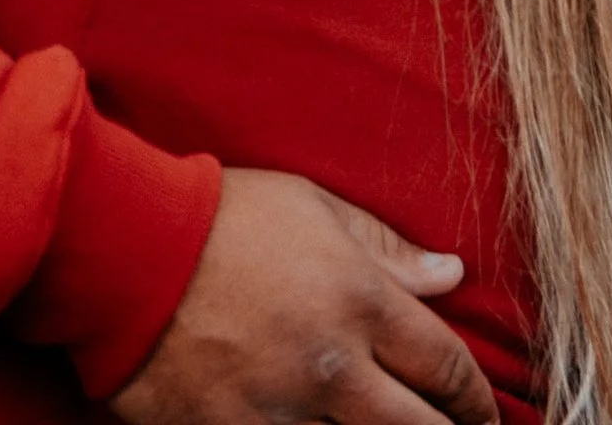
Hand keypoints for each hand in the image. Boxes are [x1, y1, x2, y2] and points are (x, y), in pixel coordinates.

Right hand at [111, 168, 499, 424]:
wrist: (126, 250)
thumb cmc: (221, 216)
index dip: (477, 400)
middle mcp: (337, 367)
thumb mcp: (311, 207)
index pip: (449, 368)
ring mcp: (287, 411)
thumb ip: (386, 250)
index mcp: (363, 301)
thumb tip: (451, 273)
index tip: (485, 414)